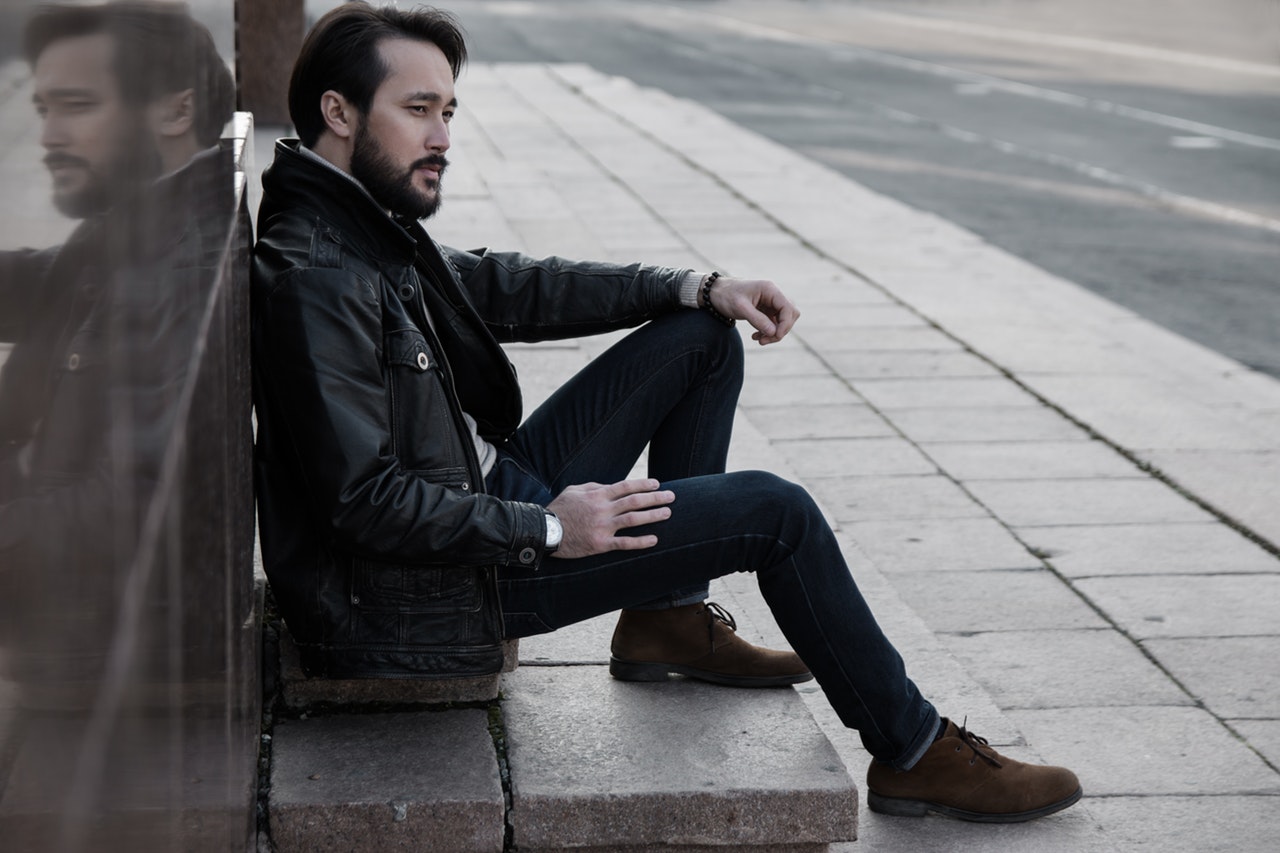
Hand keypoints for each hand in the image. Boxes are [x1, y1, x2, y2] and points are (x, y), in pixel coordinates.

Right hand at [545, 478, 674, 558]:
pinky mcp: (600, 544)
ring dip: (653, 516)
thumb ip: (594, 487)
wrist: (545, 532)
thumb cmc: (559, 510)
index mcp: (597, 495)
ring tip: (667, 513)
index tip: (657, 484)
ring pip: (633, 519)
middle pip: (635, 501)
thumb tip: (611, 486)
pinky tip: (654, 539)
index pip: (626, 487)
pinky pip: (625, 543)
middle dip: (655, 498)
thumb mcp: (574, 491)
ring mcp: (602, 527)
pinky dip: (641, 542)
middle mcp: (602, 509)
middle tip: (671, 496)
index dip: (644, 484)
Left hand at [704, 277, 799, 344]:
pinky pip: (774, 323)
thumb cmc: (726, 296)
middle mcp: (773, 295)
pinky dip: (768, 332)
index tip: (774, 336)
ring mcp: (770, 303)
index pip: (788, 308)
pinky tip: (756, 336)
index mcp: (770, 290)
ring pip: (783, 321)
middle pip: (790, 315)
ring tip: (759, 340)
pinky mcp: (766, 310)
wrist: (715, 294)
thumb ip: (757, 319)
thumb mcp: (740, 308)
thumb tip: (774, 332)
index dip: (785, 324)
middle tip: (765, 340)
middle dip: (781, 330)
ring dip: (774, 333)